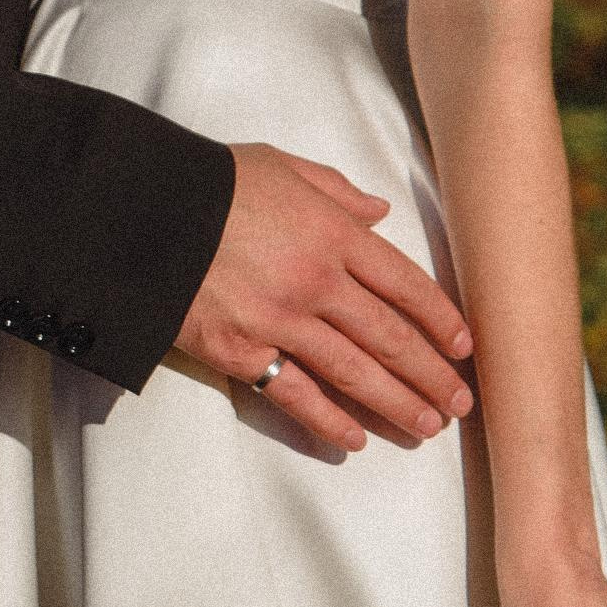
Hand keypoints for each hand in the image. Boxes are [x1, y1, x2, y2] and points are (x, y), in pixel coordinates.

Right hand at [175, 144, 473, 451]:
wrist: (141, 210)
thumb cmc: (211, 182)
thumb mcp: (281, 166)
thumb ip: (336, 191)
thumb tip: (378, 213)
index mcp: (333, 234)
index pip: (406, 285)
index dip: (441, 319)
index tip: (464, 347)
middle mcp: (317, 282)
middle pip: (391, 337)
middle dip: (432, 374)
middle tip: (460, 403)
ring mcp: (280, 321)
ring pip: (355, 373)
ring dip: (398, 405)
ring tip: (428, 428)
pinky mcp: (241, 351)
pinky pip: (296, 395)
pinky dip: (329, 421)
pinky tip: (356, 441)